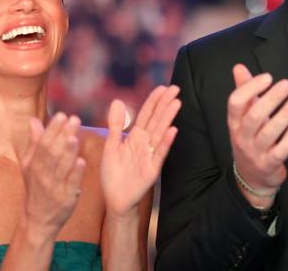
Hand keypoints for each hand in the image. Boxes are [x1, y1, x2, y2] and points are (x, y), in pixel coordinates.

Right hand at [19, 113, 86, 234]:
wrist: (37, 219)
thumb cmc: (36, 188)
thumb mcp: (29, 165)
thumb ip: (34, 142)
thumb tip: (33, 120)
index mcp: (34, 165)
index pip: (42, 144)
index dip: (52, 129)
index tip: (61, 115)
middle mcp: (42, 175)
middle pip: (52, 153)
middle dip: (63, 135)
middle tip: (74, 119)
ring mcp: (54, 187)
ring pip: (61, 167)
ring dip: (68, 152)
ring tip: (75, 137)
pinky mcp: (66, 198)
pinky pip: (71, 184)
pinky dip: (75, 173)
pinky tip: (82, 161)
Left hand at [100, 85, 180, 217]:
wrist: (115, 199)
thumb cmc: (113, 173)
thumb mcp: (110, 145)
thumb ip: (115, 124)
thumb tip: (118, 100)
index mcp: (135, 136)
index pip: (146, 114)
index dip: (154, 101)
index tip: (163, 87)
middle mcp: (145, 143)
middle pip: (156, 120)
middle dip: (165, 104)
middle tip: (176, 88)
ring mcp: (150, 155)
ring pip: (160, 133)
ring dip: (168, 118)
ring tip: (176, 103)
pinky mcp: (152, 169)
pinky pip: (160, 153)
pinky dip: (166, 142)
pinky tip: (173, 130)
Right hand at [228, 64, 287, 207]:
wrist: (252, 177)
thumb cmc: (250, 139)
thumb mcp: (243, 117)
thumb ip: (243, 91)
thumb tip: (239, 67)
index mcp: (234, 122)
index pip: (235, 102)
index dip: (250, 88)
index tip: (268, 77)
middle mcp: (241, 137)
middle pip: (254, 115)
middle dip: (271, 98)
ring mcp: (254, 152)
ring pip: (268, 132)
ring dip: (284, 114)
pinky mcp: (268, 164)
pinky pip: (280, 151)